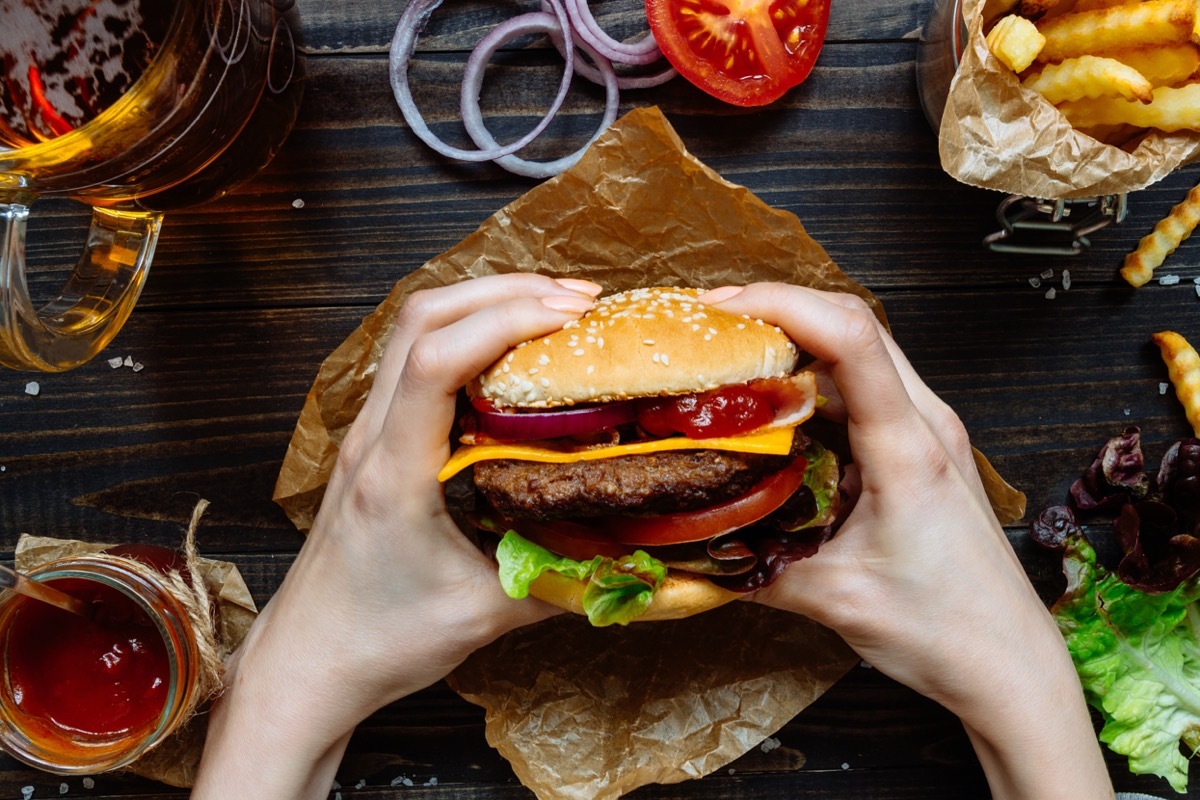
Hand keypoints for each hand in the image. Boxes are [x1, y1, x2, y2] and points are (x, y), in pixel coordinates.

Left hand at [194, 274, 601, 798]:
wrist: (311, 660)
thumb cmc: (382, 641)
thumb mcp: (485, 615)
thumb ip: (562, 580)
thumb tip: (635, 553)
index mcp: (395, 473)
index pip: (434, 362)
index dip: (504, 321)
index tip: (570, 318)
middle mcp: (373, 438)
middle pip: (423, 317)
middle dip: (505, 291)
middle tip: (580, 301)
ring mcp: (367, 434)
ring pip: (414, 327)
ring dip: (483, 302)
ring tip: (553, 306)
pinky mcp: (375, 441)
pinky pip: (415, 357)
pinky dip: (466, 332)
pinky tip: (510, 349)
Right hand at [698, 283, 1112, 799]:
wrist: (1008, 662)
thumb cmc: (945, 630)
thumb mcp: (832, 597)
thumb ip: (753, 565)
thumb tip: (688, 543)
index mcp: (909, 448)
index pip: (851, 338)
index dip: (782, 304)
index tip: (720, 308)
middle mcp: (925, 423)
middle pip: (853, 325)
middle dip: (779, 310)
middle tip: (711, 323)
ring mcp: (927, 432)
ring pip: (859, 354)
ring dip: (796, 343)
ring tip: (732, 355)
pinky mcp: (920, 449)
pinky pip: (863, 391)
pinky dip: (814, 382)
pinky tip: (773, 406)